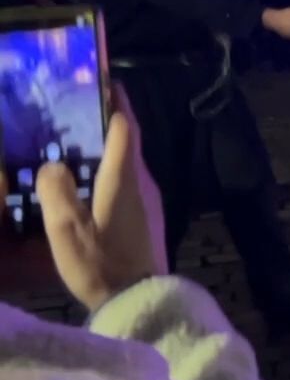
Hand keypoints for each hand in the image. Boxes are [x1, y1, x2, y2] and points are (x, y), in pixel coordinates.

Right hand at [36, 87, 165, 311]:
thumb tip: (52, 163)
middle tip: (76, 104)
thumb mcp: (68, 230)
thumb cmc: (102, 264)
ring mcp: (145, 200)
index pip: (125, 127)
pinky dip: (105, 167)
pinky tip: (83, 177)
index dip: (115, 101)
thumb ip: (57, 192)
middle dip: (105, 118)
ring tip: (72, 137)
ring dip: (103, 145)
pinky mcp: (142, 217)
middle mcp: (141, 182)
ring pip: (124, 161)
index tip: (103, 78)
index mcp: (125, 177)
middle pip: (126, 140)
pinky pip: (123, 179)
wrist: (140, 301)